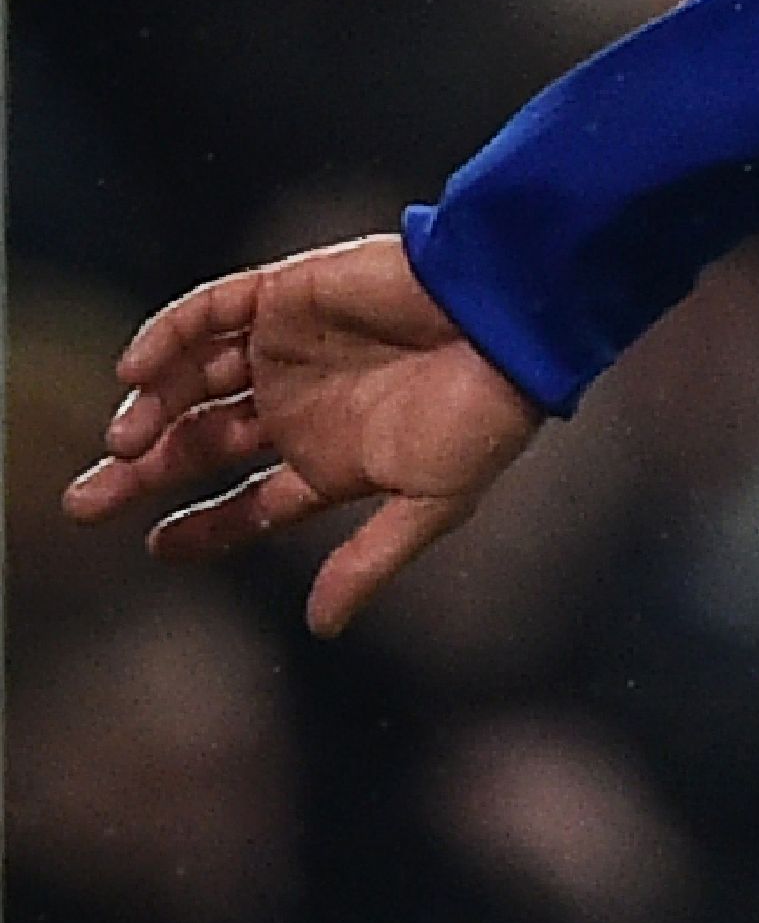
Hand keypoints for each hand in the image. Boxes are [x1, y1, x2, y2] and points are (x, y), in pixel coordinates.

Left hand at [62, 236, 544, 633]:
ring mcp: (286, 349)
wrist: (511, 318)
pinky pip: (206, 312)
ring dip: (150, 410)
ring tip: (124, 444)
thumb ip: (368, 562)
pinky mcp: (283, 294)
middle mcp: (300, 405)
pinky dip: (165, 338)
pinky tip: (137, 372)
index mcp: (333, 459)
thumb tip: (322, 628)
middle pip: (198, 443)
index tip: (154, 547)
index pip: (247, 501)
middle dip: (140, 473)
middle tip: (83, 504)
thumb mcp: (432, 504)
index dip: (199, 526)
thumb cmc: (487, 416)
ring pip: (190, 381)